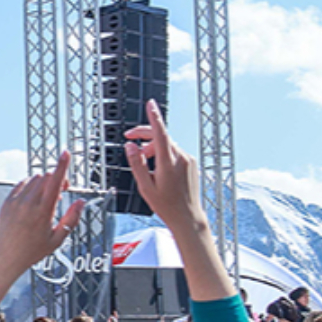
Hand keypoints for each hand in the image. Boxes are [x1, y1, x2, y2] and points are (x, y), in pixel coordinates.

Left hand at [0, 151, 84, 274]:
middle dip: (57, 180)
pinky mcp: (7, 201)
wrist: (5, 257)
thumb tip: (81, 202)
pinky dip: (30, 186)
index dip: (62, 165)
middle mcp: (28, 203)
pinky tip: (33, 199)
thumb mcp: (57, 239)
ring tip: (46, 199)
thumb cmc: (30, 251)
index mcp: (43, 211)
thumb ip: (71, 219)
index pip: (55, 181)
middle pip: (46, 177)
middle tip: (61, 192)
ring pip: (34, 179)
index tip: (66, 153)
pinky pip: (21, 184)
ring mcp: (16, 201)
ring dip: (44, 183)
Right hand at [124, 100, 205, 235]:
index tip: (151, 104)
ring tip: (145, 166)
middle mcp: (181, 158)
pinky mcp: (192, 163)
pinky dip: (164, 154)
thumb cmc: (166, 205)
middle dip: (145, 138)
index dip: (154, 117)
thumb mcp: (145, 187)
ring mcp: (188, 160)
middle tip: (130, 141)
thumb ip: (137, 164)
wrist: (187, 217)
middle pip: (161, 138)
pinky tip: (158, 169)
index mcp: (168, 163)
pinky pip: (175, 152)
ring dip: (154, 149)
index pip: (160, 134)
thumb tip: (131, 146)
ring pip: (167, 145)